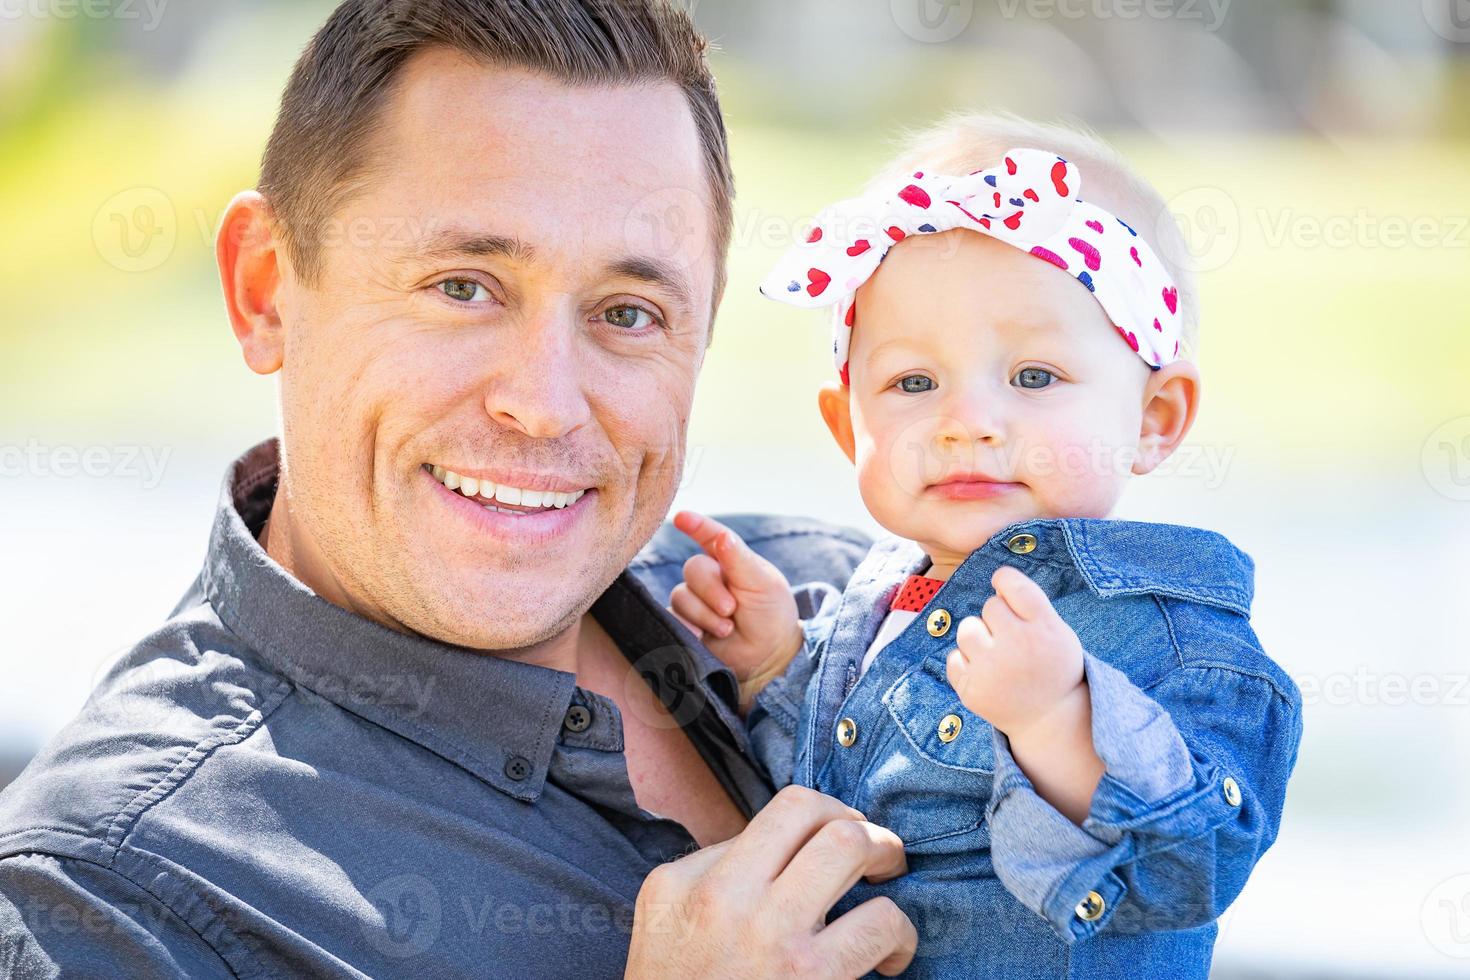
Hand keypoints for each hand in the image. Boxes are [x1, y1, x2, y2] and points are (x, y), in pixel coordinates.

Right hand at [625, 785, 916, 978]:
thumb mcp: (667, 926)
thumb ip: (714, 876)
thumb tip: (786, 846)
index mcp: (683, 883)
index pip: (774, 813)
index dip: (825, 816)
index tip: (838, 838)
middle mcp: (722, 897)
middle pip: (813, 812)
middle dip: (862, 826)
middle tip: (879, 856)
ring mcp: (767, 936)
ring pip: (849, 847)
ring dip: (886, 861)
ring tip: (888, 894)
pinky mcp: (810, 979)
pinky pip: (879, 925)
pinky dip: (898, 937)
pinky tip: (888, 960)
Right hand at [668, 511, 803, 708]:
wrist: (767, 658)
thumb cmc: (771, 615)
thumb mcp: (763, 584)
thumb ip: (740, 560)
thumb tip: (721, 536)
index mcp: (731, 560)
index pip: (711, 536)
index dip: (696, 526)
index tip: (681, 518)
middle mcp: (710, 577)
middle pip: (694, 569)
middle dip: (711, 590)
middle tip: (731, 609)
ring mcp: (695, 601)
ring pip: (681, 595)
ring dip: (705, 614)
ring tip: (726, 629)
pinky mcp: (684, 624)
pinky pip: (671, 617)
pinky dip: (687, 626)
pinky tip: (702, 637)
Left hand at [944, 565, 1085, 739]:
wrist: (1049, 719)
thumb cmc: (1051, 667)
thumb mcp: (1058, 632)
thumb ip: (1031, 605)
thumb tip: (997, 578)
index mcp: (1045, 628)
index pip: (1012, 584)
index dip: (1004, 580)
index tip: (1002, 584)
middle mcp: (1019, 646)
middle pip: (990, 606)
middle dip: (998, 618)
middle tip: (1013, 640)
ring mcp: (993, 670)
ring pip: (967, 629)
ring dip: (978, 637)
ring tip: (997, 656)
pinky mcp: (972, 690)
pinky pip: (955, 658)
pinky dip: (967, 665)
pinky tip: (987, 675)